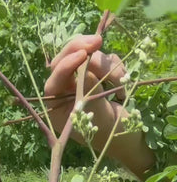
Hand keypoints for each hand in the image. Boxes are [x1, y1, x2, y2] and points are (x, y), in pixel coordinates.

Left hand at [43, 34, 153, 177]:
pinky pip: (106, 60)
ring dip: (107, 67)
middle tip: (98, 41)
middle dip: (82, 48)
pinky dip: (117, 69)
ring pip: (90, 56)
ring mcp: (83, 79)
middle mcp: (67, 89)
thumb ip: (89, 93)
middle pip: (68, 57)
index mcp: (57, 104)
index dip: (67, 63)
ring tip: (120, 87)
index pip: (55, 77)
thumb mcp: (97, 116)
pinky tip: (123, 87)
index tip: (83, 54)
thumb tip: (84, 69)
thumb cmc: (108, 135)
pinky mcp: (99, 75)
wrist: (126, 139)